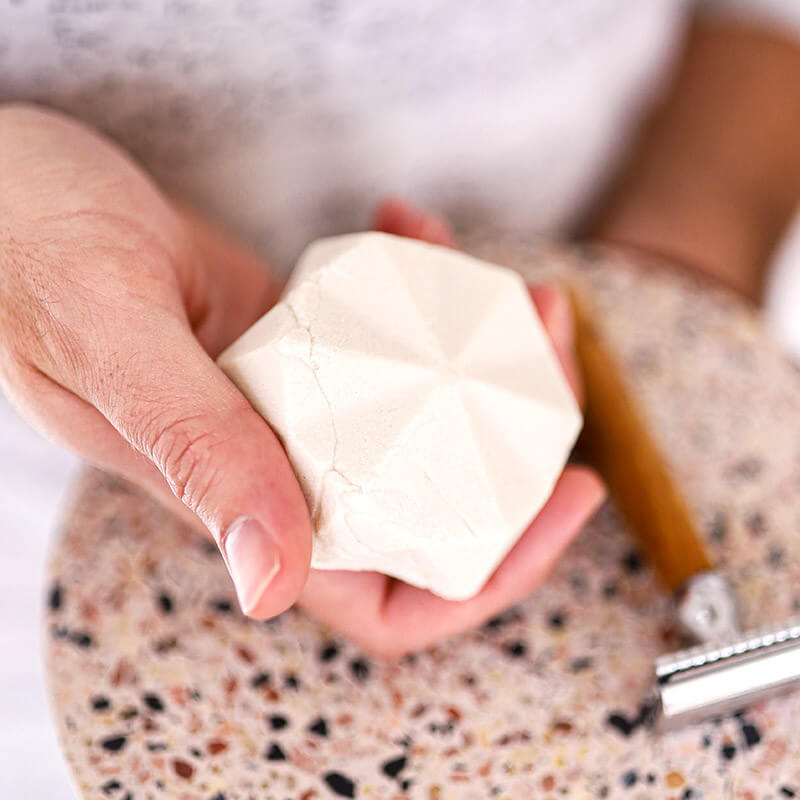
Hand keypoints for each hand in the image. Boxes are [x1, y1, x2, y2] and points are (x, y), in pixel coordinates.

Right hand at [0, 105, 602, 658]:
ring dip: (486, 351)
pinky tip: (408, 225)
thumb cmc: (25, 250)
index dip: (489, 573)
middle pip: (434, 494)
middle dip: (519, 432)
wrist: (8, 184)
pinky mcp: (296, 337)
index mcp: (233, 496)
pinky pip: (387, 331)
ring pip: (422, 412)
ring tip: (512, 285)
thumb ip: (194, 452)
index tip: (565, 498)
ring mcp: (293, 398)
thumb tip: (270, 585)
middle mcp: (274, 460)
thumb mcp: (109, 338)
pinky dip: (418, 280)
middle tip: (553, 340)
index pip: (382, 595)